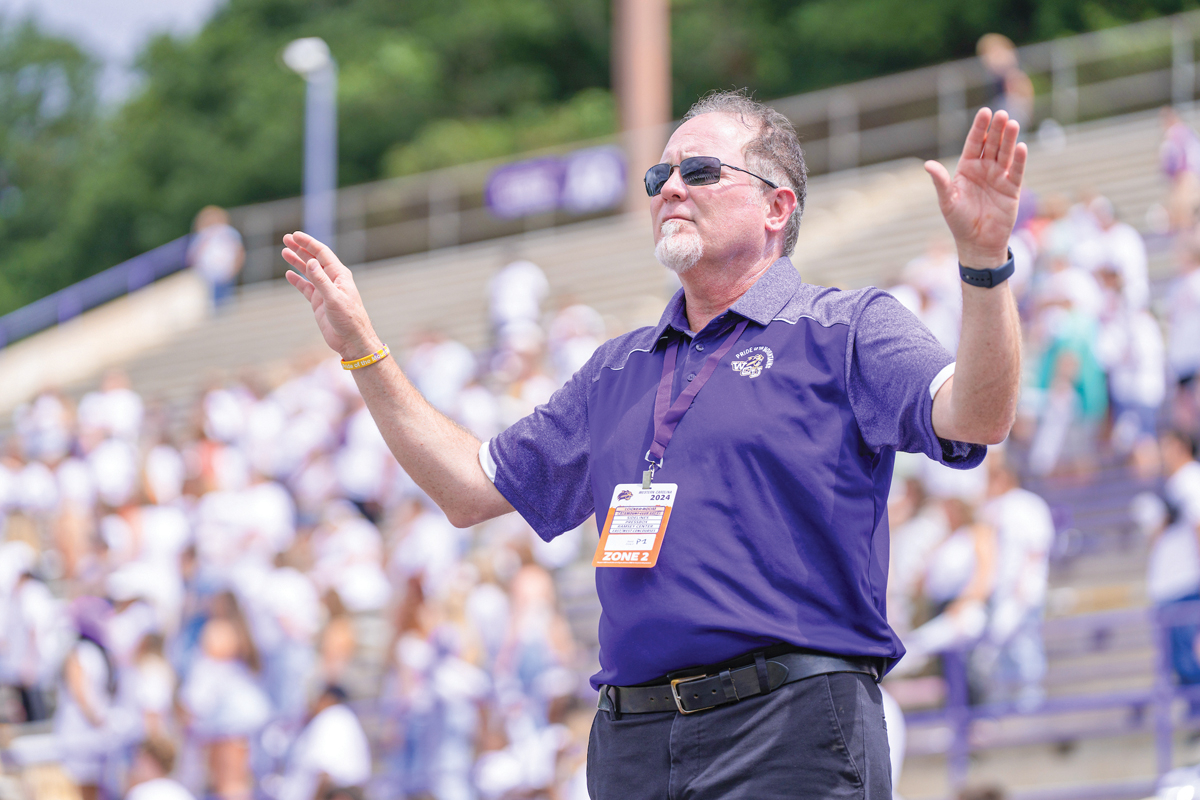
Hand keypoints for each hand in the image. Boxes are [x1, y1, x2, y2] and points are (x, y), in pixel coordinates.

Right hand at [283, 231, 380, 359]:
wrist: (352, 341)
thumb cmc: (349, 319)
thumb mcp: (334, 298)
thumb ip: (321, 280)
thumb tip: (310, 261)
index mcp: (340, 275)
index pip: (322, 253)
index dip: (308, 243)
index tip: (295, 235)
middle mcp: (333, 280)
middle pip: (315, 259)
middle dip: (301, 248)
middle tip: (286, 238)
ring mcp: (326, 291)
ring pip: (309, 272)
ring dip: (297, 262)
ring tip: (284, 252)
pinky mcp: (320, 303)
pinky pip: (307, 288)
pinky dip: (297, 280)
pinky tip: (288, 274)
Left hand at [925, 108, 1026, 267]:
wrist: (977, 243)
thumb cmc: (959, 222)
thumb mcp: (947, 201)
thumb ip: (940, 182)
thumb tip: (927, 164)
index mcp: (967, 168)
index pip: (974, 143)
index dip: (979, 128)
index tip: (984, 112)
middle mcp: (984, 169)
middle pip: (992, 144)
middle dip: (996, 129)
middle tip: (1002, 114)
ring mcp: (999, 177)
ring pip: (1006, 154)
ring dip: (1010, 139)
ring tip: (1013, 124)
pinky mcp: (1012, 189)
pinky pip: (1017, 171)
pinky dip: (1020, 160)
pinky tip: (1021, 147)